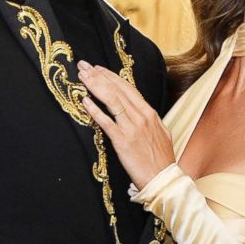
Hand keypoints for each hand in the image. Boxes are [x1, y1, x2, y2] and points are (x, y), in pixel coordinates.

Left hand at [78, 61, 174, 188]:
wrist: (162, 179)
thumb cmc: (162, 159)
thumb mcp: (161, 133)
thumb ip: (150, 120)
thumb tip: (141, 111)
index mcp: (149, 113)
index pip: (127, 88)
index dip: (111, 76)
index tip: (99, 69)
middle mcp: (141, 116)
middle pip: (117, 90)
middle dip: (99, 76)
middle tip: (84, 66)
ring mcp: (131, 127)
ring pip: (111, 100)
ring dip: (95, 86)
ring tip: (82, 76)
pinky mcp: (122, 140)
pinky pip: (105, 121)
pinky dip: (94, 109)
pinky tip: (85, 100)